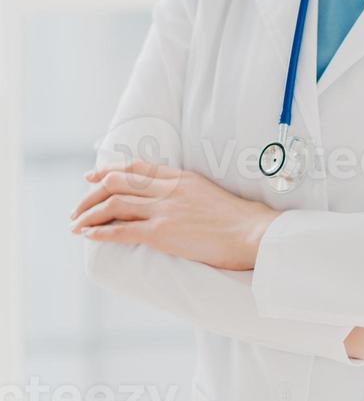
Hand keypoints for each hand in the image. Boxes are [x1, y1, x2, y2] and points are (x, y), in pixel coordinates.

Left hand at [69, 159, 281, 270]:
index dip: (109, 170)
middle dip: (92, 193)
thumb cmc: (238, 219)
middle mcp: (168, 189)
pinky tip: (88, 234)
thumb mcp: (209, 192)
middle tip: (78, 205)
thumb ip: (186, 191)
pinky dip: (101, 231)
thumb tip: (172, 200)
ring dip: (90, 213)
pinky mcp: (163, 232)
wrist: (250, 232)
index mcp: (180, 177)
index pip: (136, 166)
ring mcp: (164, 209)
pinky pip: (123, 229)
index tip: (93, 176)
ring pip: (115, 203)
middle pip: (118, 182)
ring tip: (76, 222)